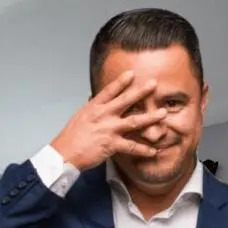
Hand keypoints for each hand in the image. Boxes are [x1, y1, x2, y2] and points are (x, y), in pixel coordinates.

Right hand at [50, 70, 166, 170]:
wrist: (64, 154)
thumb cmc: (69, 138)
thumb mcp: (79, 118)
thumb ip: (91, 109)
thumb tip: (94, 100)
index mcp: (93, 108)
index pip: (109, 91)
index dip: (121, 81)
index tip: (132, 73)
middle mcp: (103, 115)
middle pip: (126, 100)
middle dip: (141, 92)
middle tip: (154, 84)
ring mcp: (109, 129)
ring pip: (134, 121)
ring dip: (150, 117)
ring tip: (163, 113)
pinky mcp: (111, 144)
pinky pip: (131, 146)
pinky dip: (143, 150)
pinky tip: (154, 151)